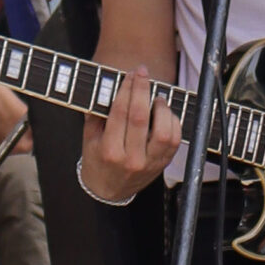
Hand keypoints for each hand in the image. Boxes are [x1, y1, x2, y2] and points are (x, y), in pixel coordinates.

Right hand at [82, 66, 182, 202]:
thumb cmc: (97, 159)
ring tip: (157, 98)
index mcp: (109, 150)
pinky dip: (173, 123)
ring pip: (164, 132)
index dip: (127, 90)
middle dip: (143, 91)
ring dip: (162, 109)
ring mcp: (150, 163)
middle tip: (143, 74)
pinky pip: (174, 141)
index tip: (131, 74)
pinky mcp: (163, 164)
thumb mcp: (89, 138)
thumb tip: (107, 86)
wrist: (109, 189)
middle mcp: (131, 159)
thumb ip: (96, 114)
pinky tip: (165, 113)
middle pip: (141, 118)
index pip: (120, 113)